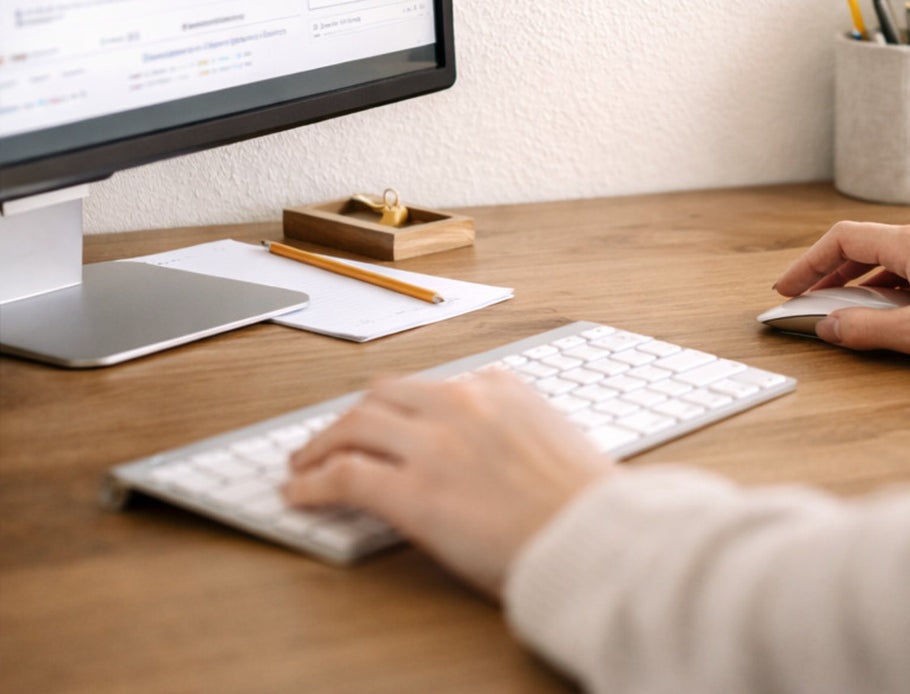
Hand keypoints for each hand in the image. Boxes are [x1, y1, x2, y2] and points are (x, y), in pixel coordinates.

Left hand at [282, 370, 611, 597]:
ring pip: (355, 424)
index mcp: (500, 386)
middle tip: (336, 436)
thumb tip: (485, 449)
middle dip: (354, 415)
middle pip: (384, 394)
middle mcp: (462, 402)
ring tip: (305, 462)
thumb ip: (513, 429)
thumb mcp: (554, 438)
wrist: (594, 537)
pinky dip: (314, 481)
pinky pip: (346, 477)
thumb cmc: (585, 502)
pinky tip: (300, 493)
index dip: (400, 409)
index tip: (388, 424)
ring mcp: (434, 444)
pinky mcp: (413, 493)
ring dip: (322, 442)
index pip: (432, 387)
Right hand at [772, 222, 909, 368]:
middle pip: (861, 246)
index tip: (788, 286)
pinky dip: (885, 286)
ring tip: (841, 307)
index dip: (808, 263)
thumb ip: (866, 330)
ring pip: (886, 258)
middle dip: (828, 273)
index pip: (842, 239)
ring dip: (857, 281)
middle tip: (805, 297)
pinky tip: (887, 311)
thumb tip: (828, 327)